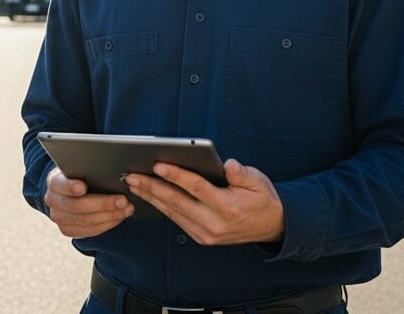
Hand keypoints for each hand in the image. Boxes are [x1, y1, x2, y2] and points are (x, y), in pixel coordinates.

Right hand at [44, 167, 133, 238]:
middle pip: (77, 206)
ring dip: (110, 215)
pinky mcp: (67, 230)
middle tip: (122, 200)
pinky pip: (89, 231)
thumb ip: (88, 169)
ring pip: (86, 221)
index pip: (60, 185)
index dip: (70, 187)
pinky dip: (107, 224)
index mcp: (54, 182)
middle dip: (103, 204)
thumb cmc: (79, 175)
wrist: (68, 191)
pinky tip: (119, 217)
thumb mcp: (79, 167)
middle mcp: (52, 201)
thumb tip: (110, 169)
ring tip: (127, 208)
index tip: (83, 187)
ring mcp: (58, 218)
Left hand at [124, 158, 284, 244]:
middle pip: (177, 202)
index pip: (196, 188)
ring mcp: (205, 233)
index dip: (176, 175)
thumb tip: (228, 165)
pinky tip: (149, 196)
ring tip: (134, 184)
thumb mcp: (259, 181)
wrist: (271, 227)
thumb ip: (242, 174)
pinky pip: (176, 220)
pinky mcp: (201, 237)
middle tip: (132, 176)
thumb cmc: (262, 199)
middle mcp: (214, 223)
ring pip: (172, 213)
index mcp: (227, 207)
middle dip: (152, 187)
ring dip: (151, 198)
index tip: (158, 165)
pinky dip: (161, 207)